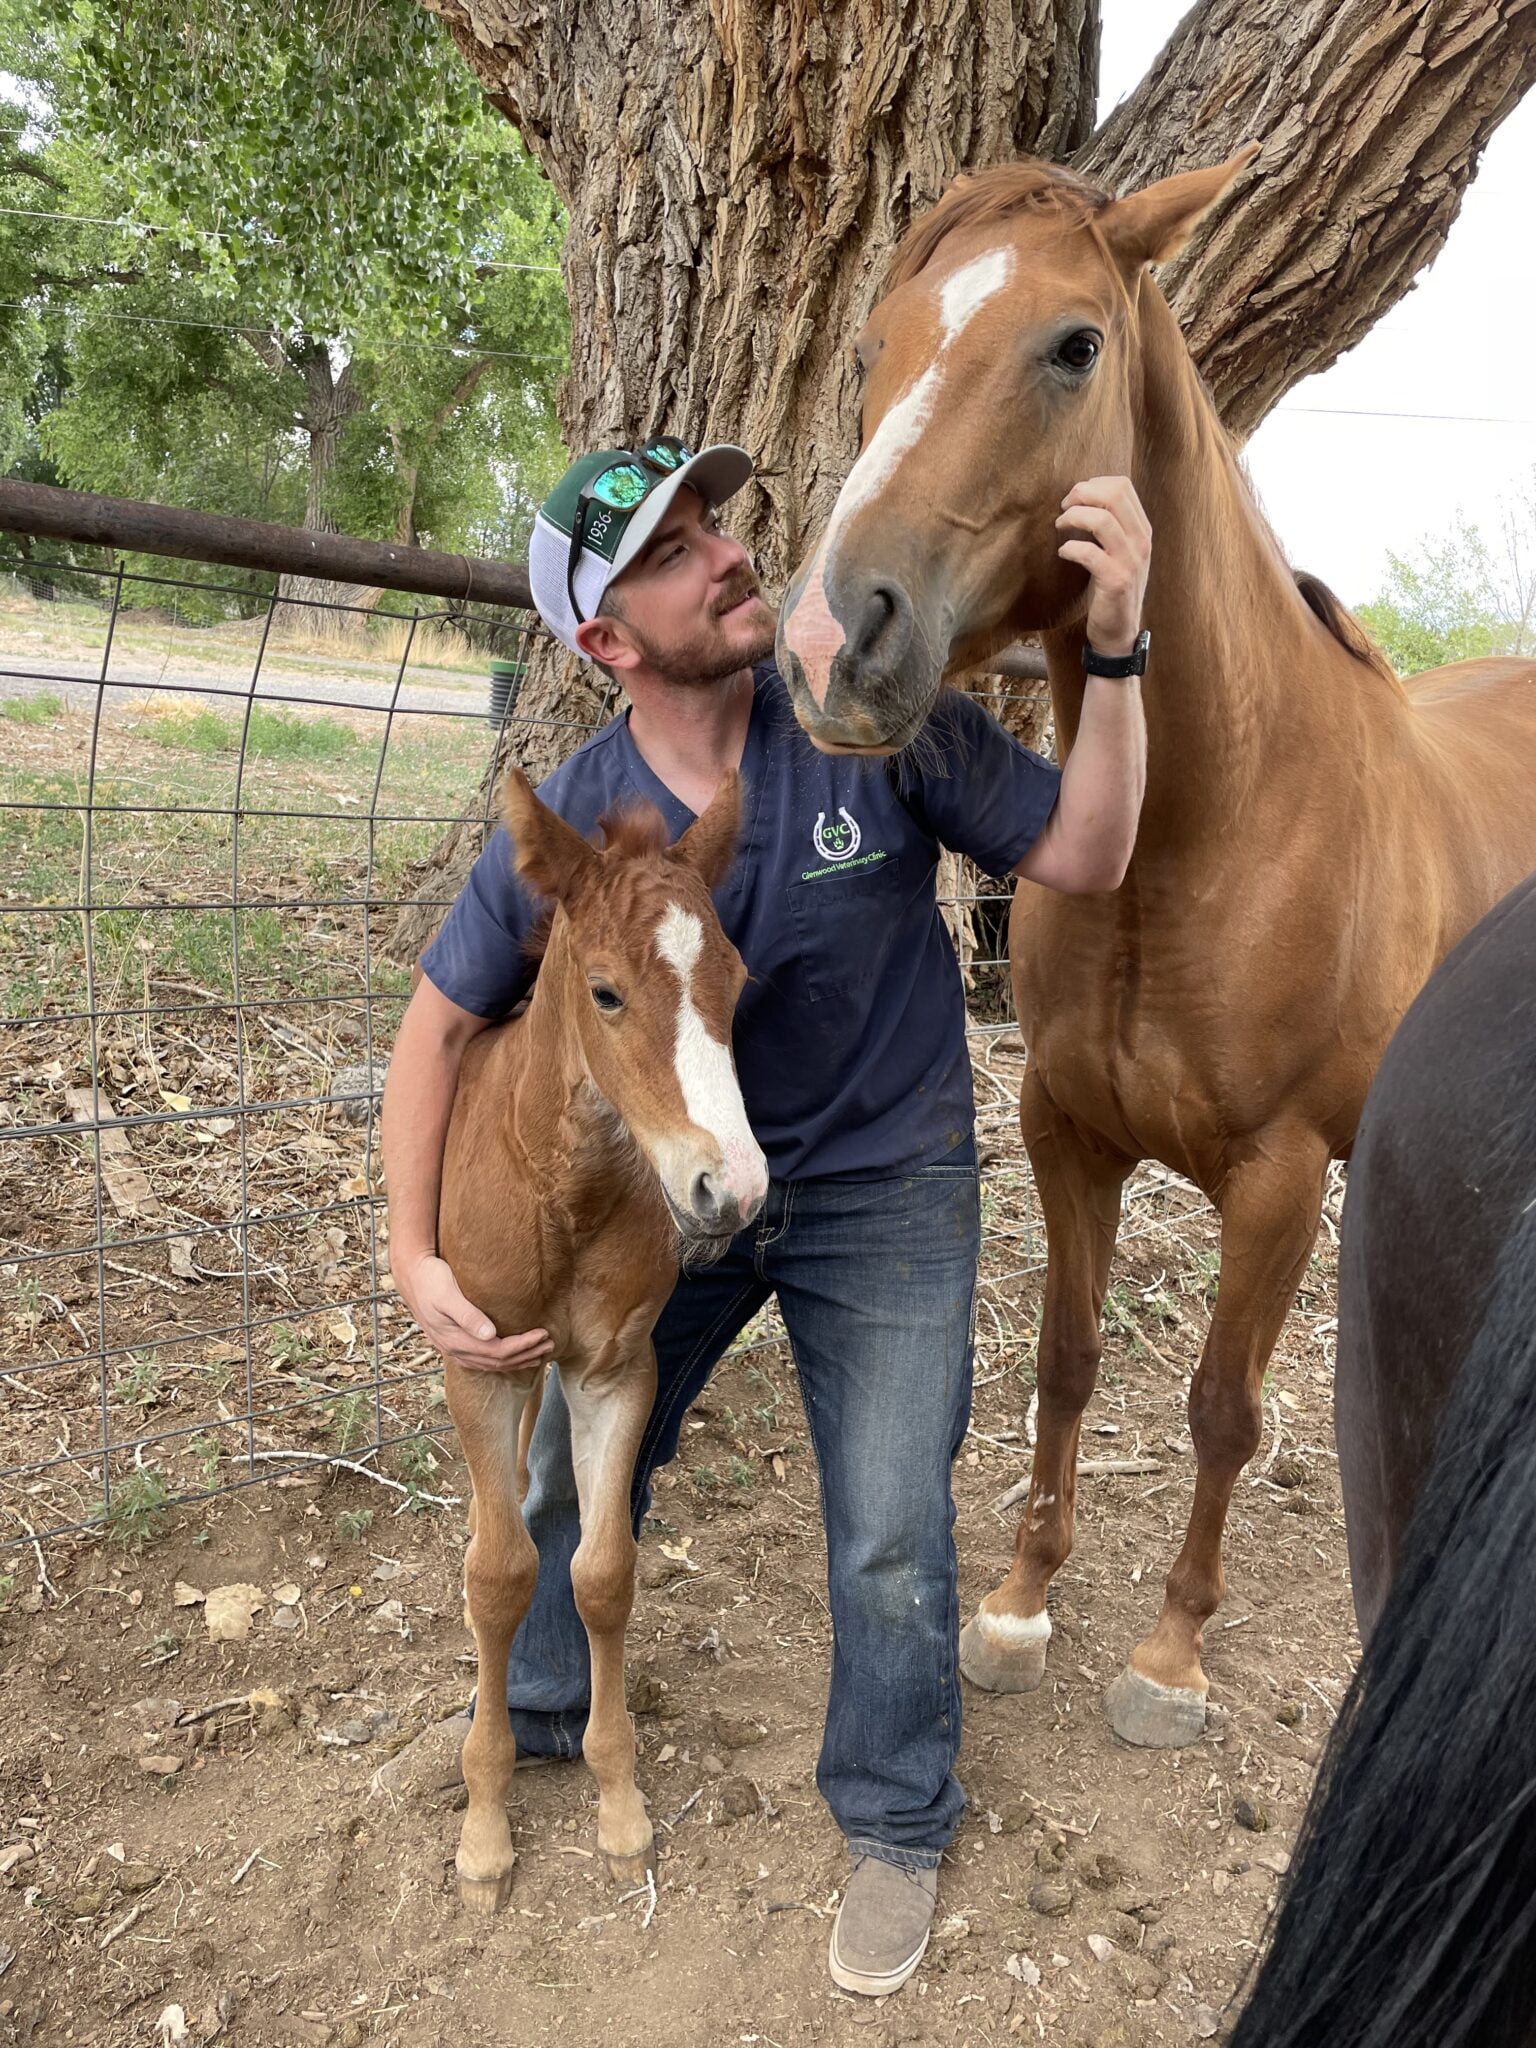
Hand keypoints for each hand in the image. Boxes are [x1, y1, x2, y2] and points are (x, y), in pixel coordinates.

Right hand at [396, 1252, 553, 1373]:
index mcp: (456, 1339)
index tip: (543, 1334)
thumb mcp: (448, 1295)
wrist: (410, 1275)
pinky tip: (512, 1356)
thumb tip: (490, 1336)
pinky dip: (501, 1360)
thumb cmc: (432, 1279)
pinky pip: (481, 1360)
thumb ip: (468, 1316)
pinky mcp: (453, 1341)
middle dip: (525, 1355)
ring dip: (516, 1360)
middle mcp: (455, 1348)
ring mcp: (453, 1347)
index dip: (523, 1346)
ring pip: (490, 1364)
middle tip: (550, 1345)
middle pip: (497, 1362)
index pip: (498, 1351)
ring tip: (538, 1354)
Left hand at [1056, 477, 1151, 657]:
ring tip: (1060, 526)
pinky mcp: (1116, 580)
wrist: (1119, 631)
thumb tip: (1081, 496)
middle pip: (1114, 495)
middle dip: (1082, 494)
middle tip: (1064, 507)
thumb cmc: (1111, 587)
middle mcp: (1141, 541)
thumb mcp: (1118, 551)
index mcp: (1142, 529)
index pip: (1123, 485)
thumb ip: (1110, 525)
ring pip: (1102, 520)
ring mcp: (1131, 561)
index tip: (1075, 497)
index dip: (1093, 484)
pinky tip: (1063, 553)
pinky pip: (1089, 553)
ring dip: (1074, 517)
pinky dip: (1070, 548)